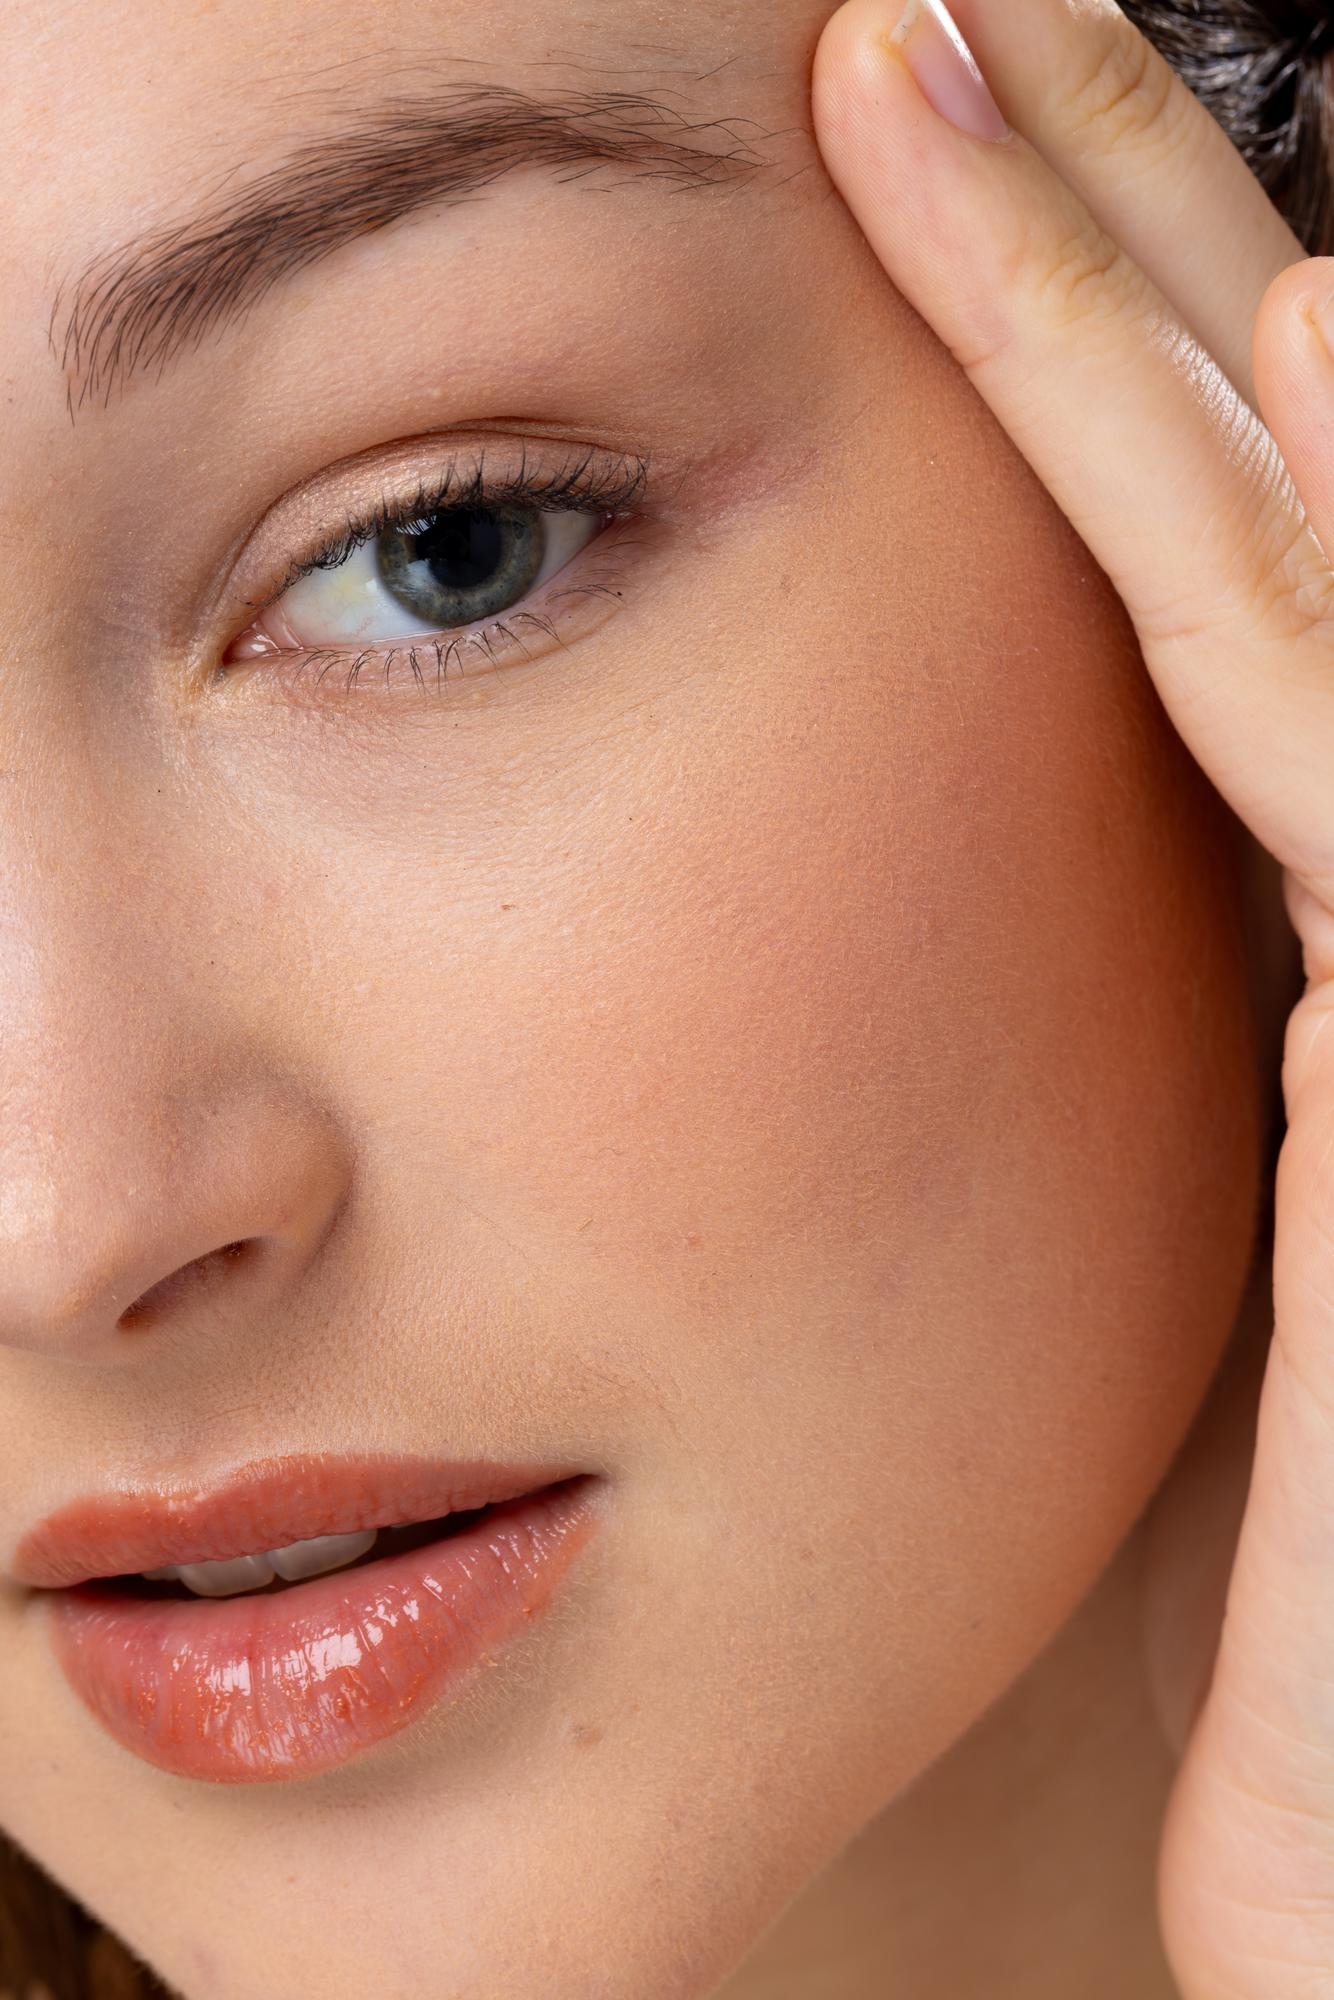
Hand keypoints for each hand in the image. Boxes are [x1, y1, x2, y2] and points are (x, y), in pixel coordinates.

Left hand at [810, 2, 1333, 1990]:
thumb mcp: (1186, 1305)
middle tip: (939, 18)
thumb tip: (1017, 913)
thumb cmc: (1317, 1663)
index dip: (1055, 348)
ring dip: (1167, 301)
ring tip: (1012, 41)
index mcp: (1306, 950)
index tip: (913, 156)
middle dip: (1097, 237)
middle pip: (1232, 506)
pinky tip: (1301, 328)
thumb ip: (1122, 1089)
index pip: (1169, 575)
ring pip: (1308, 574)